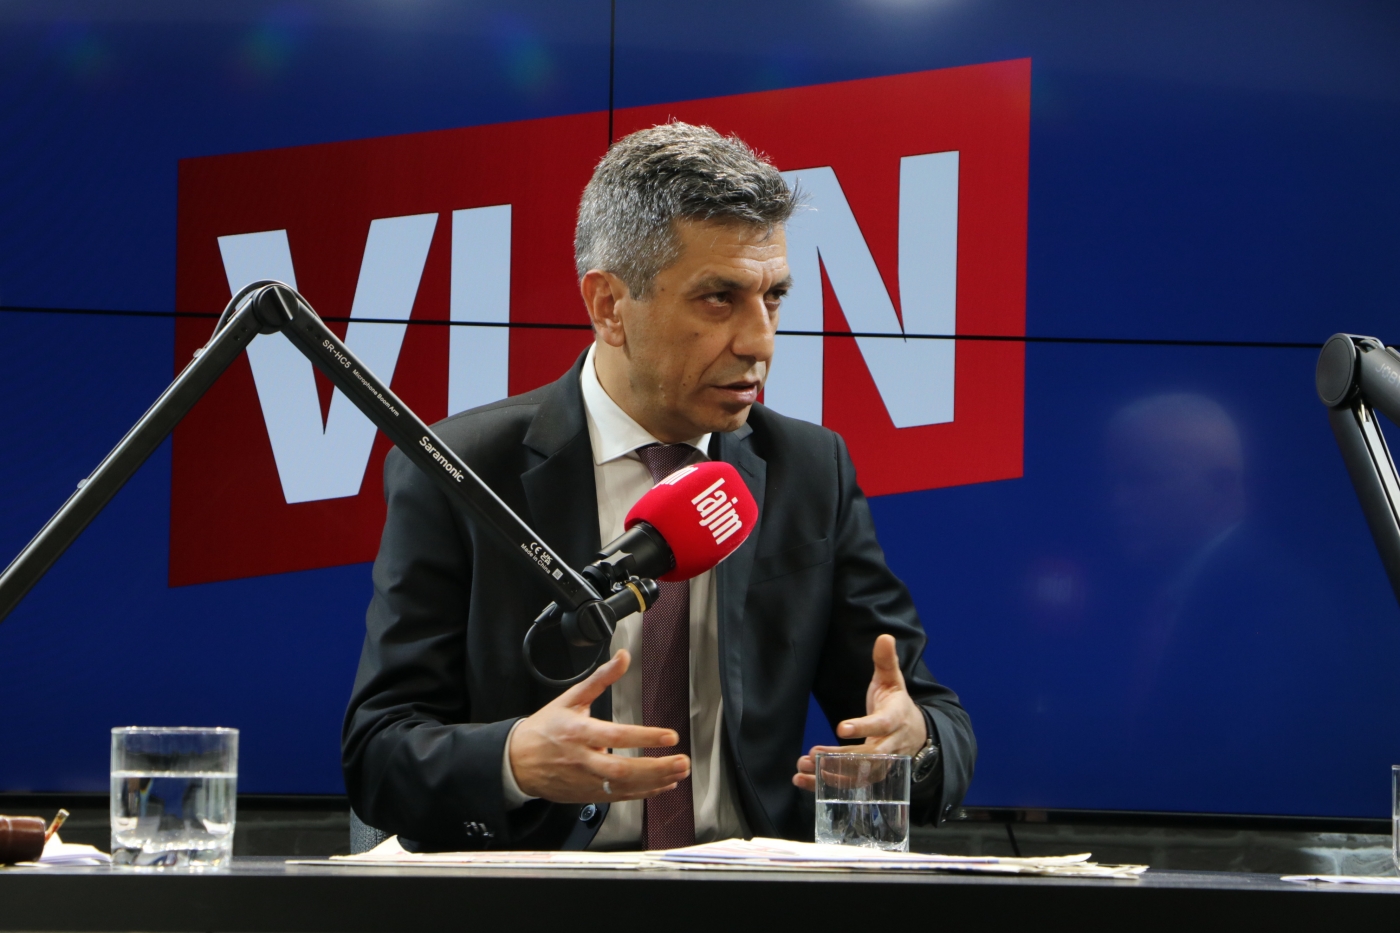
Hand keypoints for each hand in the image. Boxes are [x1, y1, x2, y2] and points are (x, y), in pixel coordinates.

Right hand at [509, 649, 690, 802]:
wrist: (517, 761)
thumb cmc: (546, 728)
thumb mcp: (571, 698)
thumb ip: (601, 679)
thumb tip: (623, 656)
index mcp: (579, 732)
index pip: (616, 735)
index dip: (645, 736)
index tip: (670, 736)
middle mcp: (583, 759)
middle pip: (623, 769)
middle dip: (656, 767)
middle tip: (681, 762)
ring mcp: (585, 781)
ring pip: (624, 786)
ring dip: (655, 781)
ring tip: (679, 774)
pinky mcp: (587, 795)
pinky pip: (619, 797)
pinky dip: (643, 793)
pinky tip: (662, 786)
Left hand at [792, 634, 926, 791]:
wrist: (916, 734)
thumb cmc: (897, 704)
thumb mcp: (893, 681)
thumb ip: (886, 661)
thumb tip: (885, 637)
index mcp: (895, 719)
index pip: (881, 725)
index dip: (863, 727)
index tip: (841, 728)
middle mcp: (891, 746)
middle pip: (868, 756)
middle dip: (840, 758)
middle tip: (813, 754)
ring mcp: (883, 764)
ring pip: (858, 774)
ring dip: (830, 773)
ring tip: (804, 767)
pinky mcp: (872, 775)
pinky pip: (851, 784)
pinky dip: (827, 784)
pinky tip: (804, 779)